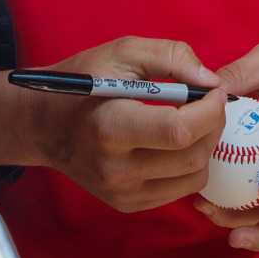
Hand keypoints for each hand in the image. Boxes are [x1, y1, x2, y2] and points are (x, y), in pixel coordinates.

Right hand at [31, 37, 228, 212]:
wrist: (44, 126)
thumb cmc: (83, 82)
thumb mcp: (122, 53)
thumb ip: (170, 57)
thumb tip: (211, 80)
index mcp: (111, 127)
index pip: (179, 131)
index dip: (209, 110)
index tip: (214, 89)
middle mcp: (116, 169)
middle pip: (192, 156)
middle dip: (213, 125)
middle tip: (207, 102)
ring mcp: (122, 193)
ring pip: (194, 176)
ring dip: (206, 146)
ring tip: (192, 121)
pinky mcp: (128, 204)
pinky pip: (180, 189)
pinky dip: (190, 165)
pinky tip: (176, 143)